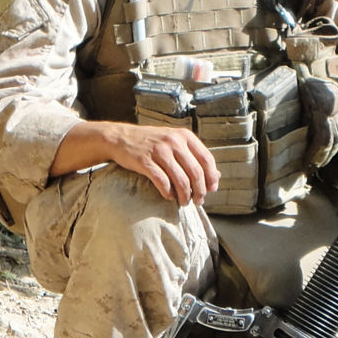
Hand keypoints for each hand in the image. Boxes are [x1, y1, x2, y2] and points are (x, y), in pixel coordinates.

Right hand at [53, 120, 219, 204]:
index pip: (206, 159)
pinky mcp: (145, 161)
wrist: (121, 138)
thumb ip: (193, 155)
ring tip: (183, 202)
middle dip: (200, 191)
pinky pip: (162, 182)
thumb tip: (216, 176)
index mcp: (184, 136)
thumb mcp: (174, 142)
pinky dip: (168, 193)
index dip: (211, 177)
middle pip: (195, 172)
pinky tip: (169, 196)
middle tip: (198, 201)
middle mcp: (174, 142)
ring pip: (181, 180)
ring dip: (185, 196)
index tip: (212, 190)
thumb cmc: (152, 142)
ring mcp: (159, 151)